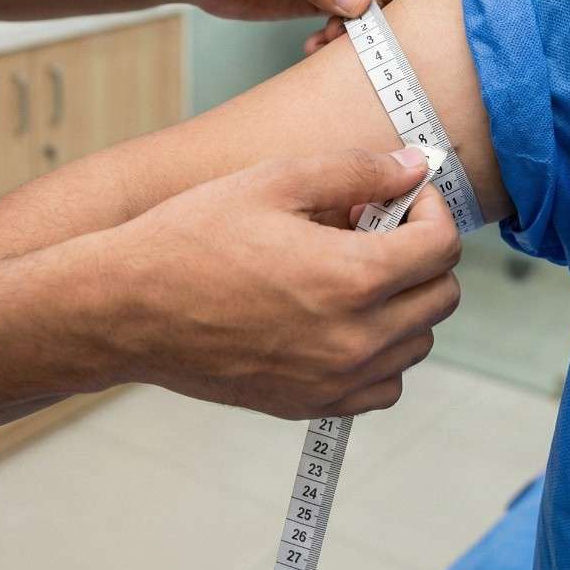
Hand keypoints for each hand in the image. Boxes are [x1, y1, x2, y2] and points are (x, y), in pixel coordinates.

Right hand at [102, 148, 460, 418]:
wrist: (127, 309)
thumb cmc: (191, 238)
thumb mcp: (273, 181)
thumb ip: (356, 171)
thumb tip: (414, 166)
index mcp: (351, 278)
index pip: (442, 246)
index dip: (431, 208)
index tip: (403, 194)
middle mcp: (354, 339)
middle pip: (441, 297)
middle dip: (421, 251)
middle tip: (372, 226)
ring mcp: (334, 380)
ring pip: (417, 342)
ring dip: (402, 300)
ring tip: (348, 269)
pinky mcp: (311, 403)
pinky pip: (382, 384)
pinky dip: (379, 350)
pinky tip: (336, 316)